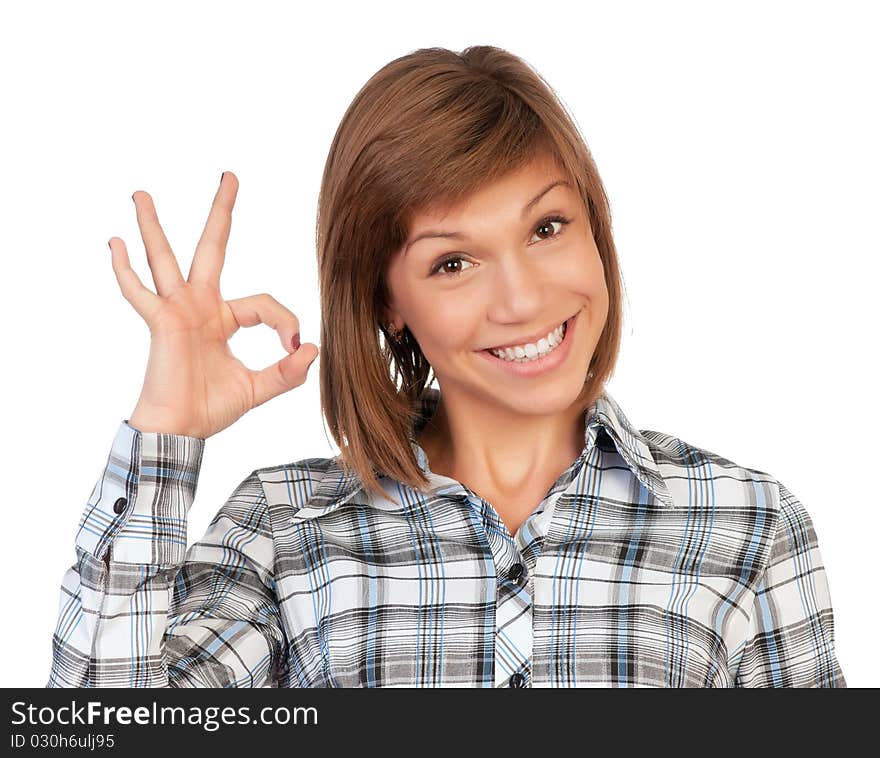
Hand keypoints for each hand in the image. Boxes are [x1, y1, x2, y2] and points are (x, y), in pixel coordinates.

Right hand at [109, 171, 318, 438]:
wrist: (182, 430)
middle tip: (229, 175)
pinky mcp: (161, 323)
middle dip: (221, 212)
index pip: (264, 303)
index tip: (294, 345)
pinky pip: (140, 293)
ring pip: (166, 259)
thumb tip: (313, 348)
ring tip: (142, 194)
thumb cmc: (212, 408)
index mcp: (224, 317)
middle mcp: (200, 306)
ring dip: (153, 226)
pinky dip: (125, 270)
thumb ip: (288, 372)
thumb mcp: (260, 388)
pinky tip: (114, 243)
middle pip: (212, 248)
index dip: (285, 320)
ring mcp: (178, 311)